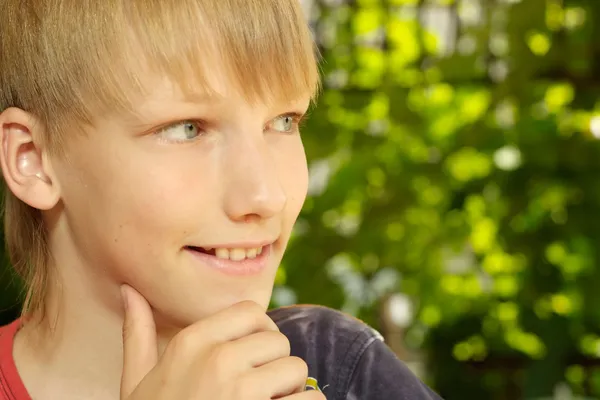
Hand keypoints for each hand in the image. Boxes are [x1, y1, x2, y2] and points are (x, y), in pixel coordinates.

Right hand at [119, 285, 324, 399]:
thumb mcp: (137, 382)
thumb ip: (137, 334)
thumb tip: (130, 290)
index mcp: (190, 343)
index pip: (251, 312)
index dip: (258, 333)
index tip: (251, 357)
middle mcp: (217, 360)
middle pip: (278, 341)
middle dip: (273, 365)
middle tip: (255, 390)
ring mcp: (242, 391)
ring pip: (297, 369)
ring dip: (289, 390)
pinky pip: (312, 399)